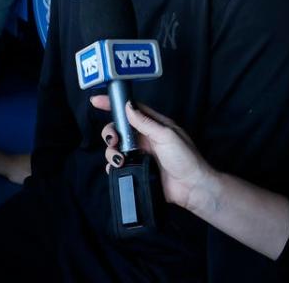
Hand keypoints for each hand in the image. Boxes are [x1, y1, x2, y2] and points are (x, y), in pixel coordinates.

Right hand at [90, 96, 214, 211]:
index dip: (114, 104)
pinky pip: (119, 165)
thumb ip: (146, 122)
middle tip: (113, 140)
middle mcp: (145, 138)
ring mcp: (140, 154)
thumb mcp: (166, 136)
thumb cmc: (186, 159)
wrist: (192, 187)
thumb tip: (128, 107)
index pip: (131, 109)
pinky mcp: (138, 169)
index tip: (97, 101)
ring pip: (116, 147)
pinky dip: (113, 166)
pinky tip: (118, 168)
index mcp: (154, 125)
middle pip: (119, 129)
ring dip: (111, 151)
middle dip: (110, 132)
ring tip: (118, 158)